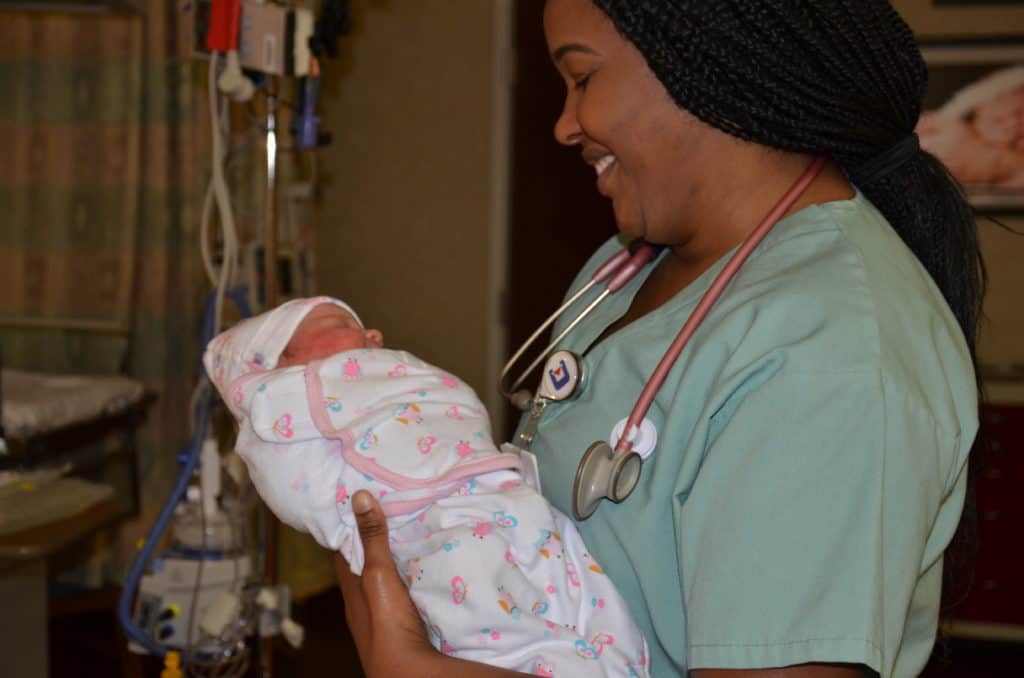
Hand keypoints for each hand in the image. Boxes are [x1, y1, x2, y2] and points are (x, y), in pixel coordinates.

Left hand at [336, 490, 438, 677]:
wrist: (410, 670)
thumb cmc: (387, 625)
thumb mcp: (378, 575)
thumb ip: (372, 540)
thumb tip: (359, 497)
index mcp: (351, 590)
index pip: (343, 553)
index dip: (350, 530)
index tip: (360, 506)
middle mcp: (363, 604)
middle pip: (366, 567)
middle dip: (376, 544)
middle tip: (393, 515)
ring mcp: (384, 616)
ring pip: (386, 581)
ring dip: (396, 563)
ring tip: (413, 536)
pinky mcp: (405, 624)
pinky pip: (406, 594)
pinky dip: (412, 581)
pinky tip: (426, 571)